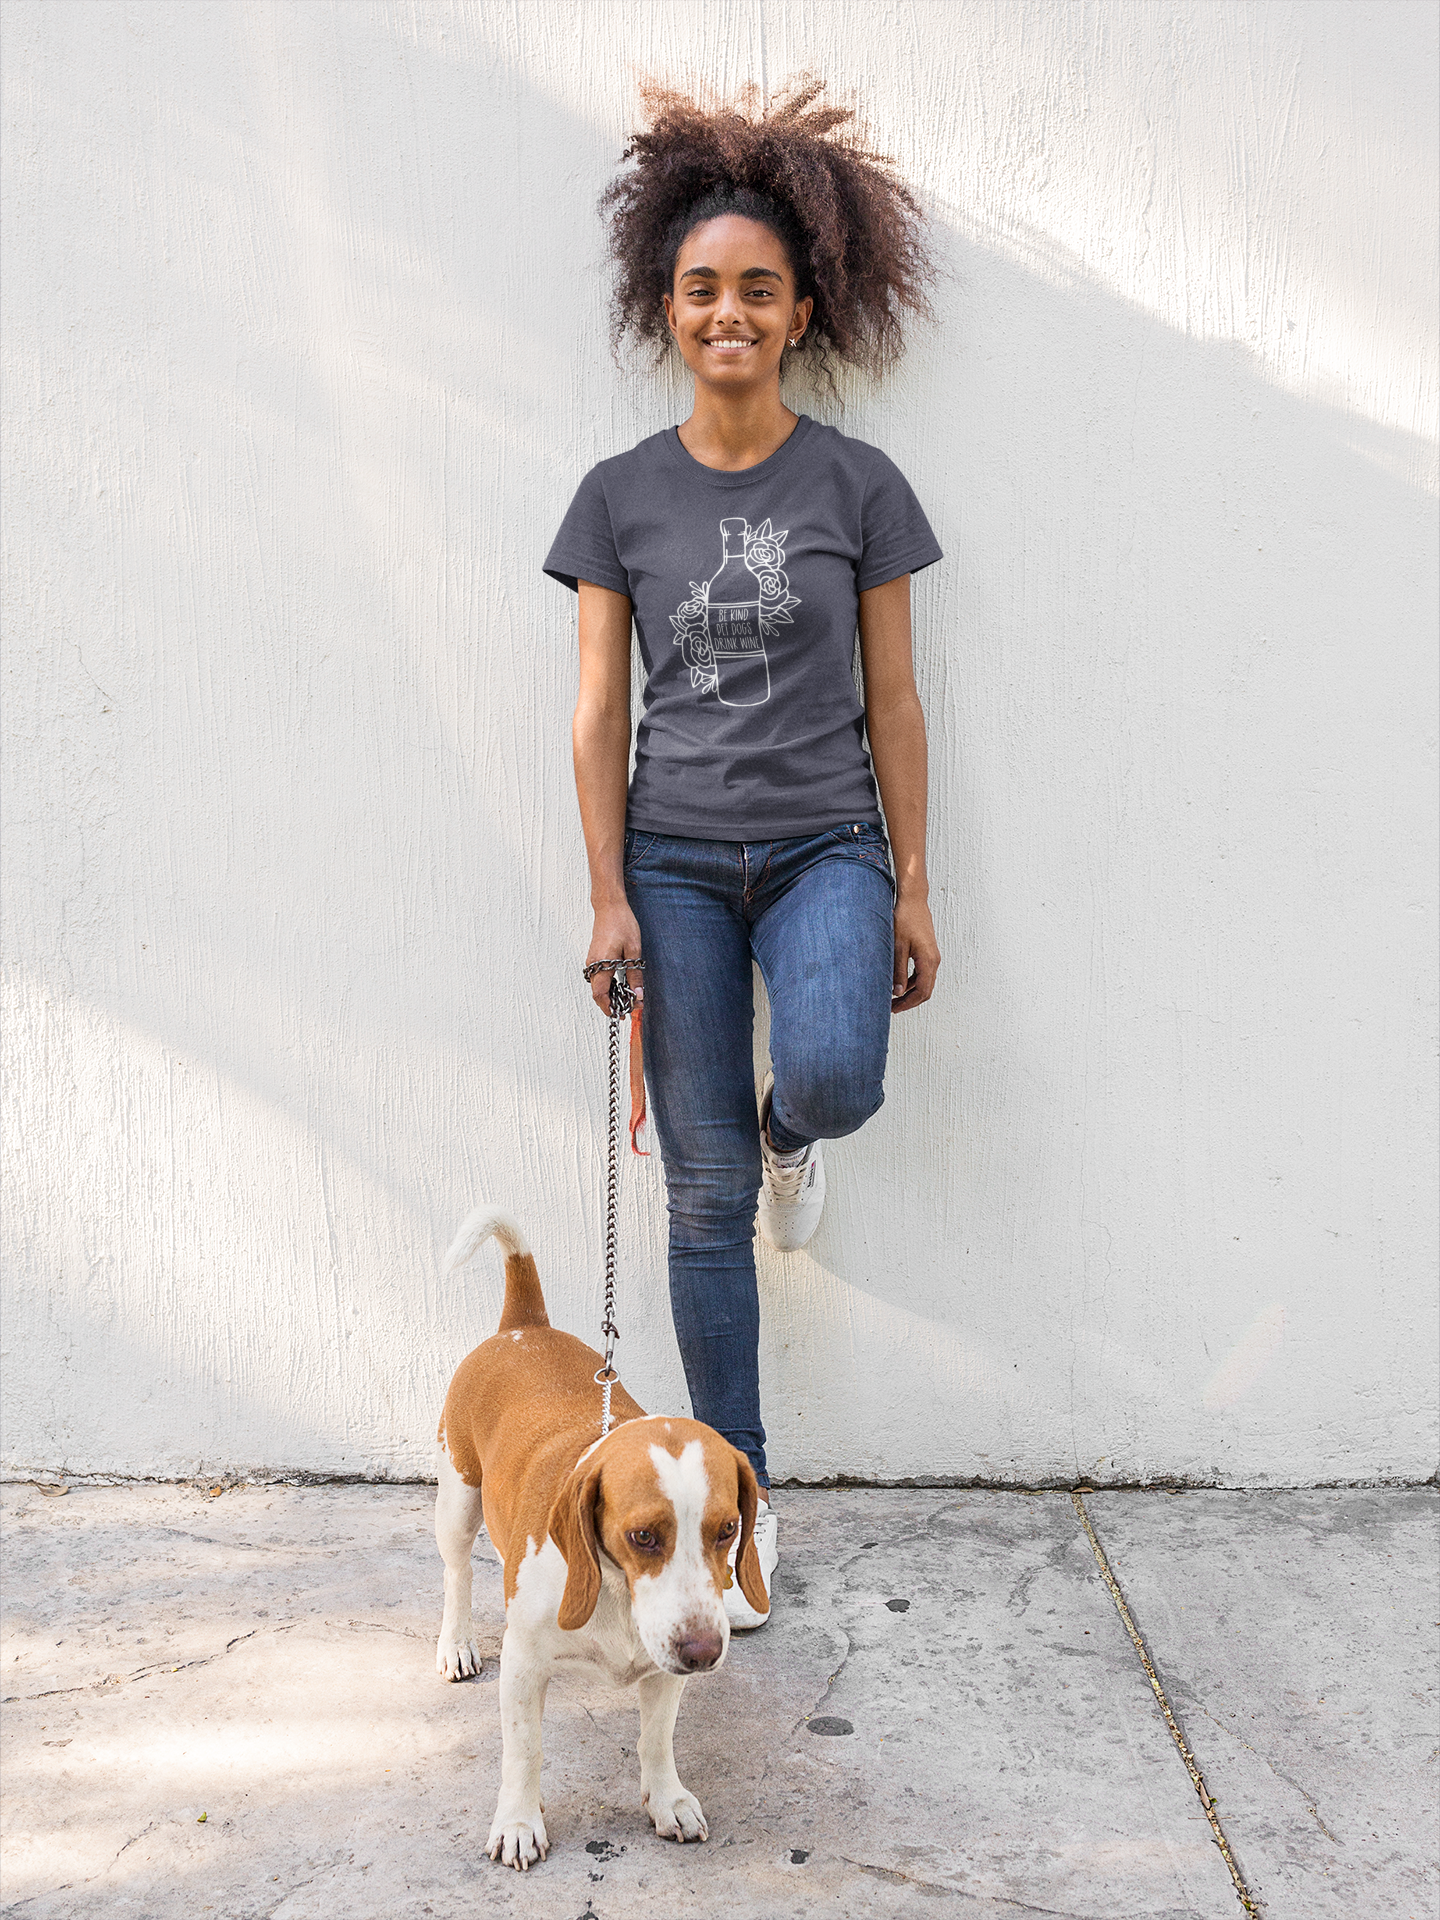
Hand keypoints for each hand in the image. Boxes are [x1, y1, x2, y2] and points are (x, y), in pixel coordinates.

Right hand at [586, 902, 644, 1013]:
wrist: (609, 906)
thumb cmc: (622, 924)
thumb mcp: (633, 951)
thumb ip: (635, 975)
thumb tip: (638, 995)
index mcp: (602, 964)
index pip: (600, 995)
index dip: (610, 1008)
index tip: (622, 1014)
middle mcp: (593, 965)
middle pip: (598, 993)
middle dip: (611, 1004)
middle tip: (629, 1008)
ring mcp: (592, 960)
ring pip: (597, 986)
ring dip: (610, 995)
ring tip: (627, 998)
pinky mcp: (594, 957)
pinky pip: (598, 978)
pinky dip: (607, 986)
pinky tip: (620, 985)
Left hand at [891, 895, 939, 1011]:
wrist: (913, 900)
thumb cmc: (905, 919)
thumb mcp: (897, 946)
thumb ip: (898, 971)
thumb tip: (897, 992)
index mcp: (928, 961)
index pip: (922, 991)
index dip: (908, 1003)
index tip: (893, 1008)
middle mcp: (934, 960)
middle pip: (925, 990)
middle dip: (909, 1001)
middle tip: (892, 1007)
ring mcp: (932, 956)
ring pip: (923, 982)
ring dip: (910, 992)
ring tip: (893, 997)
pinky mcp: (927, 952)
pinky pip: (921, 973)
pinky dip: (911, 982)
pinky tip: (898, 983)